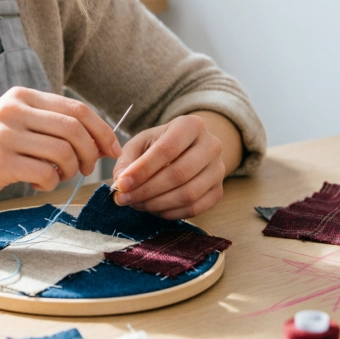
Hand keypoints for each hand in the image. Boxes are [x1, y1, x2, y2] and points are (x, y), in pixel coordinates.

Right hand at [0, 87, 121, 210]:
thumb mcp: (11, 125)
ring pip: (63, 151)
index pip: (76, 108)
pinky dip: (50, 183)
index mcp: (20, 96)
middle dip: (91, 153)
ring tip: (56, 177)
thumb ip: (47, 125)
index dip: (102, 130)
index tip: (112, 150)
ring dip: (70, 170)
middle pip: (75, 128)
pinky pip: (45, 172)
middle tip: (85, 170)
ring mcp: (4, 134)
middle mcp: (13, 109)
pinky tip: (36, 184)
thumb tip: (97, 139)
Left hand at [111, 113, 225, 219]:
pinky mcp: (218, 191)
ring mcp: (218, 170)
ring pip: (188, 194)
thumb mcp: (141, 143)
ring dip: (157, 204)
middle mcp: (211, 145)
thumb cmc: (161, 144)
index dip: (142, 170)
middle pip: (179, 174)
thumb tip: (120, 183)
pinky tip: (153, 209)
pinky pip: (194, 208)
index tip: (121, 184)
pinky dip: (170, 212)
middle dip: (147, 190)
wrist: (190, 149)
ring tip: (136, 204)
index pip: (167, 149)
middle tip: (124, 198)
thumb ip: (127, 160)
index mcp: (191, 125)